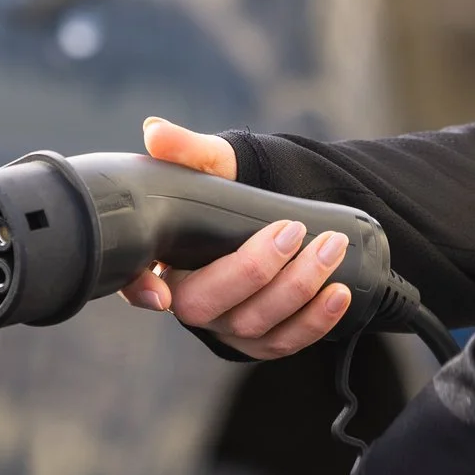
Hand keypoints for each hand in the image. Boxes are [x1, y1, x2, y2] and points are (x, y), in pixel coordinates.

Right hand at [117, 117, 353, 358]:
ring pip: (252, 324)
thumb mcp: (212, 168)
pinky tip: (338, 292)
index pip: (135, 283)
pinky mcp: (260, 340)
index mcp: (163, 262)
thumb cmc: (231, 194)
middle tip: (292, 231)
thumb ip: (186, 150)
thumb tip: (156, 132)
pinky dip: (316, 321)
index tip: (159, 293)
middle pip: (206, 306)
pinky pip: (285, 342)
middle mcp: (189, 301)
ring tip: (330, 248)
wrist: (276, 220)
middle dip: (254, 270)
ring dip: (296, 289)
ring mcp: (224, 327)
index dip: (141, 291)